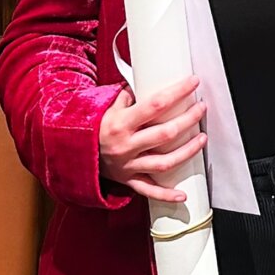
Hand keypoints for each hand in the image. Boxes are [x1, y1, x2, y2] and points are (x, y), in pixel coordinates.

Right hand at [99, 75, 206, 202]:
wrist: (71, 154)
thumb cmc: (94, 126)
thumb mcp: (108, 106)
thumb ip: (129, 95)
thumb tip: (150, 80)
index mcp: (121, 123)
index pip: (156, 105)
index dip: (178, 92)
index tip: (193, 82)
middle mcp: (126, 145)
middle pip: (165, 134)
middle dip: (188, 120)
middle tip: (201, 108)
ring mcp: (128, 165)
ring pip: (164, 162)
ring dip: (187, 151)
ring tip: (202, 139)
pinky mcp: (128, 180)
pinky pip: (149, 190)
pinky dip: (166, 195)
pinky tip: (183, 195)